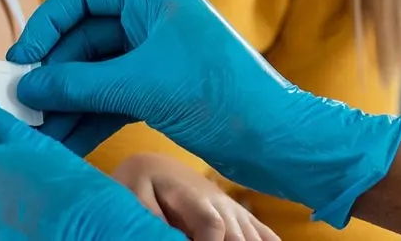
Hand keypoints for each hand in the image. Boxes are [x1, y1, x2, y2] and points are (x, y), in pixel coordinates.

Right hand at [8, 0, 400, 226]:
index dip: (48, 21)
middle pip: (86, 36)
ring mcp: (158, 59)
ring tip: (34, 132)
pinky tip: (63, 142)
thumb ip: (80, 83)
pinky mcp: (163, 92)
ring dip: (65, 101)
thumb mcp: (142, 86)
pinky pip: (113, 99)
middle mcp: (155, 22)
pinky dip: (88, 118)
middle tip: (20, 104)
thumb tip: (28, 85)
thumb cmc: (222, 97)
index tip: (22, 58)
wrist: (279, 140)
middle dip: (52, 72)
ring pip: (97, 73)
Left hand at [114, 154, 281, 240]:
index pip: (213, 225)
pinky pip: (266, 234)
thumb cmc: (140, 182)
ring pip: (254, 237)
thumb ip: (150, 216)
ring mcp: (234, 210)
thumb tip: (172, 236)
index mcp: (193, 198)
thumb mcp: (134, 194)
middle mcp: (220, 203)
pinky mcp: (241, 217)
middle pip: (238, 236)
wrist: (157, 166)